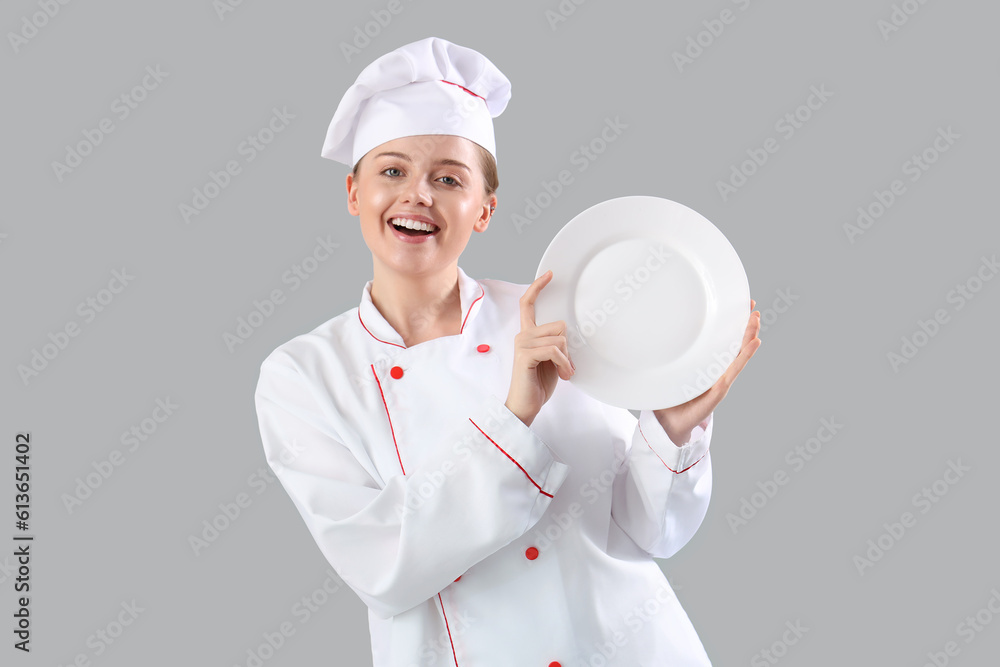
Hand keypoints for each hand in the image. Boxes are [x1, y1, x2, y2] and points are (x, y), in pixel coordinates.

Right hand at [505, 270, 574, 426]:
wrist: (525, 406)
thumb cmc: (538, 384)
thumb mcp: (552, 360)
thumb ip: (557, 344)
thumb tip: (568, 335)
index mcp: (528, 334)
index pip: (529, 304)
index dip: (538, 287)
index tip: (549, 274)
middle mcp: (522, 335)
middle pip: (559, 325)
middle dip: (568, 347)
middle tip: (565, 366)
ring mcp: (522, 343)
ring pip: (559, 338)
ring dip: (566, 358)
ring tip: (563, 373)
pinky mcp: (524, 354)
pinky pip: (554, 349)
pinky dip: (563, 363)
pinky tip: (562, 374)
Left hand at [653, 298, 761, 444]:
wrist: (670, 424)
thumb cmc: (670, 399)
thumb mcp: (670, 372)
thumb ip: (668, 357)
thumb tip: (652, 333)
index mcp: (707, 367)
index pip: (722, 342)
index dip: (730, 325)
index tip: (737, 305)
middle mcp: (717, 372)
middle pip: (735, 344)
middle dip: (744, 324)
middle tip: (752, 304)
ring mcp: (721, 380)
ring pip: (739, 354)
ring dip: (749, 335)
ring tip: (756, 319)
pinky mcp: (719, 390)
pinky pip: (733, 370)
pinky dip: (745, 356)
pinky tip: (754, 342)